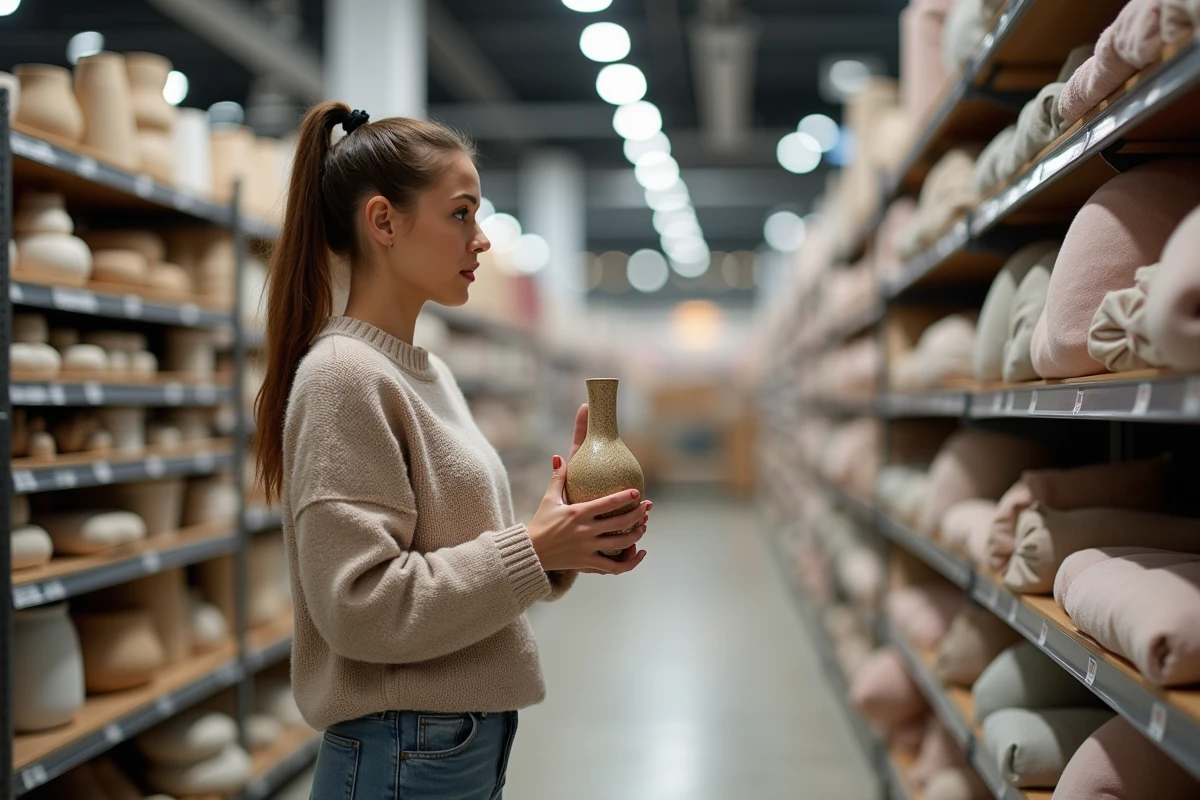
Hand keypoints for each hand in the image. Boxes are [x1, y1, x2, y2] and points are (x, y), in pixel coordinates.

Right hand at [527, 451, 649, 574]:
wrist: (531, 552)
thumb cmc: (541, 523)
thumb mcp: (548, 500)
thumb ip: (557, 478)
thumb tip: (558, 456)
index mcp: (578, 513)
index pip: (607, 504)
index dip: (625, 497)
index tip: (637, 493)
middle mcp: (586, 531)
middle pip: (621, 523)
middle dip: (638, 514)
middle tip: (647, 507)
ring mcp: (588, 548)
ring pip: (622, 544)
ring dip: (637, 534)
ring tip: (644, 526)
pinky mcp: (588, 563)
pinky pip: (614, 567)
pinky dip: (630, 562)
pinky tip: (640, 553)